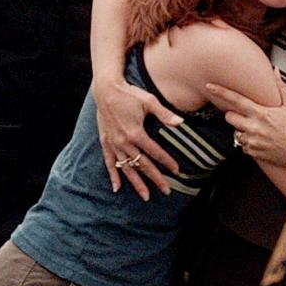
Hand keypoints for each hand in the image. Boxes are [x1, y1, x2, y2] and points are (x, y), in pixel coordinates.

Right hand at [93, 77, 180, 199]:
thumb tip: (180, 123)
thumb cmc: (129, 94)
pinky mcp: (105, 142)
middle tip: (166, 191)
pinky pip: (109, 162)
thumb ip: (165, 114)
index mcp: (136, 133)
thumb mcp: (149, 101)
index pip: (155, 152)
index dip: (167, 162)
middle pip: (142, 165)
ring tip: (145, 196)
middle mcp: (123, 142)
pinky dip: (113, 175)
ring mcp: (113, 143)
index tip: (177, 171)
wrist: (105, 89)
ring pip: (126, 168)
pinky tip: (117, 188)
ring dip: (136, 183)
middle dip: (155, 179)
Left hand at [205, 69, 285, 175]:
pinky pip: (242, 145)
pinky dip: (248, 142)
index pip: (235, 100)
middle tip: (247, 115)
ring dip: (242, 129)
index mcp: (261, 113)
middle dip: (234, 115)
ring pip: (235, 131)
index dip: (220, 92)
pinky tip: (261, 140)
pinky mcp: (252, 152)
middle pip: (229, 117)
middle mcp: (254, 127)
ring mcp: (252, 141)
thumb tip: (275, 69)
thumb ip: (280, 87)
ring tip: (258, 129)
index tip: (208, 86)